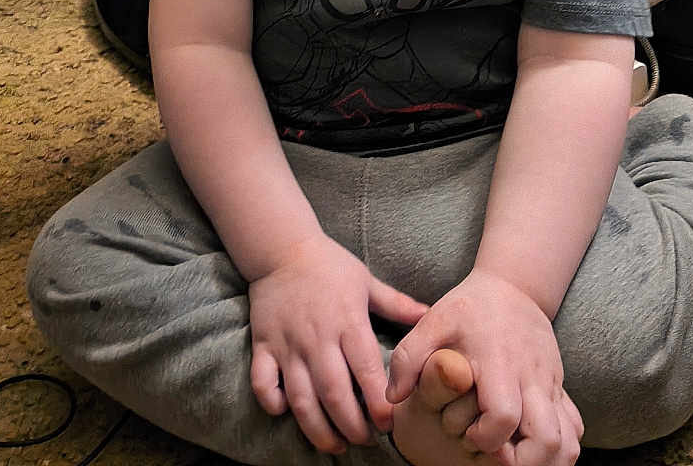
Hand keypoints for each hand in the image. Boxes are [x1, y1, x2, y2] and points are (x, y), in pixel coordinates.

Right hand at [248, 234, 427, 453]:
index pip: (366, 371)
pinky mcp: (263, 345)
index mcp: (348, 321)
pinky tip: (288, 413)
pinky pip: (263, 384)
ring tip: (335, 445)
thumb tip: (429, 315)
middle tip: (365, 441)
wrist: (282, 247)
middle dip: (352, 427)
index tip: (389, 424)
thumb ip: (396, 304)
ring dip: (318, 429)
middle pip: (335, 394)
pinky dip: (274, 404)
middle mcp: (318, 337)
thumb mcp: (366, 281)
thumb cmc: (330, 265)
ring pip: (301, 399)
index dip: (379, 404)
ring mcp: (288, 343)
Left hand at [387, 268, 581, 465]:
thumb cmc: (469, 308)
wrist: (513, 286)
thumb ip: (409, 358)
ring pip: (568, 441)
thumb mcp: (433, 321)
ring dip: (546, 462)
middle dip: (523, 464)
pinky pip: (575, 430)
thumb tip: (392, 399)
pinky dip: (561, 448)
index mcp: (498, 361)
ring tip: (516, 460)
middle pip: (546, 439)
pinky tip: (535, 448)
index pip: (503, 415)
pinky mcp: (561, 388)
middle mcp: (531, 376)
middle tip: (496, 459)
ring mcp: (551, 384)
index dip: (486, 438)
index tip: (469, 435)